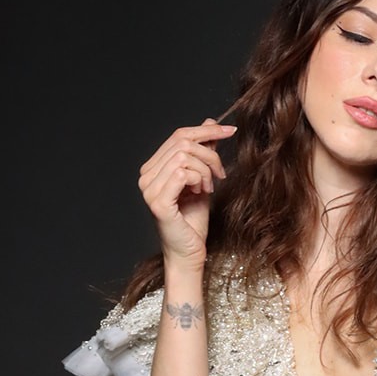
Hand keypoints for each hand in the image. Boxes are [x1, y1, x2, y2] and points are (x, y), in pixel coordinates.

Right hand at [138, 119, 236, 266]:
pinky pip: (182, 173)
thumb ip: (203, 152)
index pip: (178, 135)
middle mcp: (146, 176)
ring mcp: (149, 189)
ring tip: (208, 188)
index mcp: (153, 168)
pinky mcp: (158, 202)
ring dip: (205, 170)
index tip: (230, 131)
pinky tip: (201, 193)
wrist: (190, 252)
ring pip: (184, 156)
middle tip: (219, 175)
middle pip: (182, 142)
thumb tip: (209, 123)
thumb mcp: (203, 179)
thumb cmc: (194, 221)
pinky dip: (199, 179)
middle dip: (209, 155)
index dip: (206, 130)